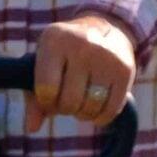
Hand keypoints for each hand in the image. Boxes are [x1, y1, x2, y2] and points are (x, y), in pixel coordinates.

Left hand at [29, 14, 135, 129]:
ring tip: (82, 101)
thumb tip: (32, 128)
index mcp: (54, 40)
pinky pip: (110, 111)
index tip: (49, 96)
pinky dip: (101, 117)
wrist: (105, 28)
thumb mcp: (44, 65)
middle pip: (69, 102)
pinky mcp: (125, 71)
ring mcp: (106, 57)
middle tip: (68, 98)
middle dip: (66, 108)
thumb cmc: (65, 54)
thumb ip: (34, 97)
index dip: (46, 102)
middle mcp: (81, 45)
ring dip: (83, 113)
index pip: (46, 89)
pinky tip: (96, 107)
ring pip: (90, 108)